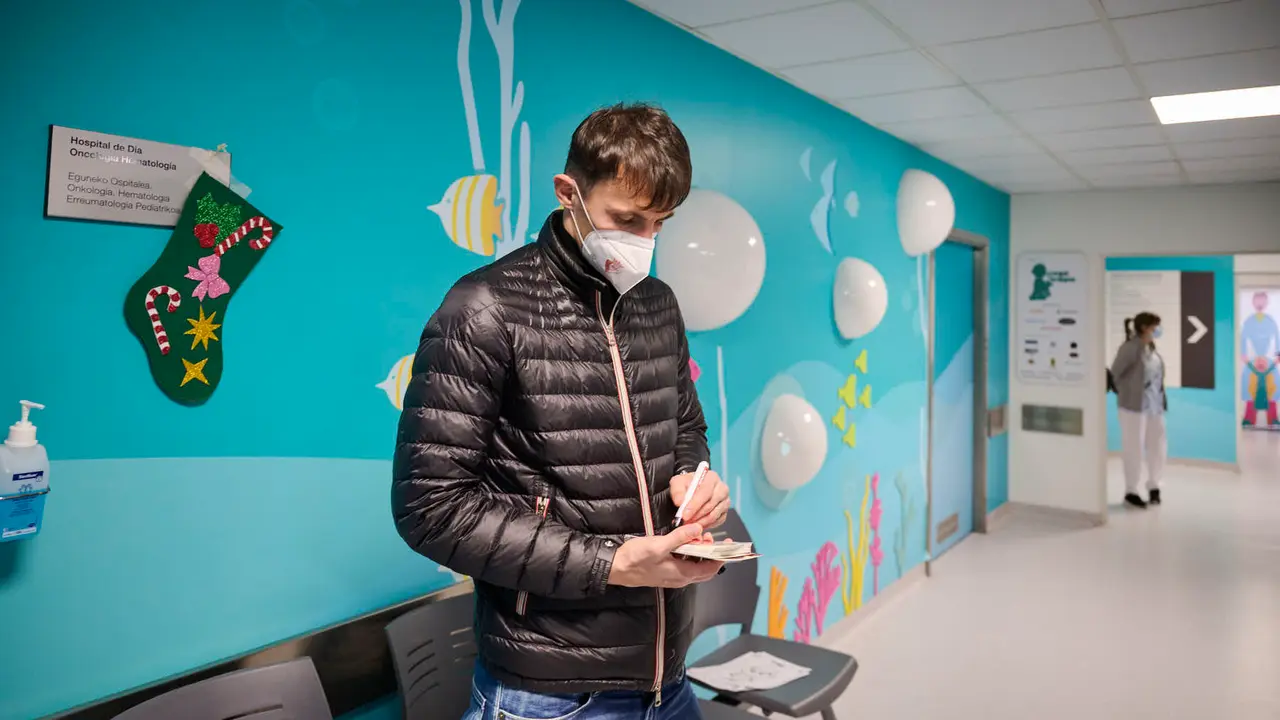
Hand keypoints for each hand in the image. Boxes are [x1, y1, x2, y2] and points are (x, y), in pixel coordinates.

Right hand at [608, 524, 724, 588]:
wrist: (615, 568)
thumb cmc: (635, 558)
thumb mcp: (658, 545)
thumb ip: (679, 538)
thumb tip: (698, 529)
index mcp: (682, 574)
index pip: (710, 568)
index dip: (721, 557)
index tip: (727, 544)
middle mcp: (680, 578)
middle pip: (705, 569)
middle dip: (711, 553)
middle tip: (710, 536)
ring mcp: (672, 576)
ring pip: (694, 567)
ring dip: (700, 553)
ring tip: (697, 536)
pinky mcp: (665, 572)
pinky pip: (685, 565)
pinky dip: (690, 554)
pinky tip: (684, 543)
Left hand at [670, 468, 729, 528]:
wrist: (693, 489)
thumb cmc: (688, 485)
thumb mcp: (678, 483)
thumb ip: (677, 491)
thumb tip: (680, 502)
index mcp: (712, 478)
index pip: (705, 492)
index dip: (695, 505)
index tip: (684, 515)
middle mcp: (722, 489)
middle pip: (711, 505)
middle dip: (696, 515)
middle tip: (684, 521)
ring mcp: (725, 501)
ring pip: (714, 515)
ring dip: (700, 522)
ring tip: (688, 524)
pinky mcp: (725, 512)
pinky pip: (717, 522)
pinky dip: (706, 525)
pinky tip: (696, 524)